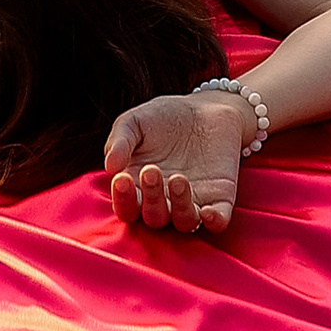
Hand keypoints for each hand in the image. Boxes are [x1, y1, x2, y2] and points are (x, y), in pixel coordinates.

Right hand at [103, 90, 249, 238]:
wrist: (206, 108)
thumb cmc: (164, 117)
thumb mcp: (135, 121)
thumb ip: (120, 141)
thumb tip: (110, 167)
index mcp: (139, 187)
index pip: (127, 207)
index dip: (123, 199)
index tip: (122, 179)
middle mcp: (165, 201)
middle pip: (154, 217)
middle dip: (151, 199)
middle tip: (151, 170)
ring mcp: (193, 202)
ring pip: (183, 221)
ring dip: (179, 207)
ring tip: (178, 178)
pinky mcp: (219, 199)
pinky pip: (218, 222)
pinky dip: (213, 222)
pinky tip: (208, 212)